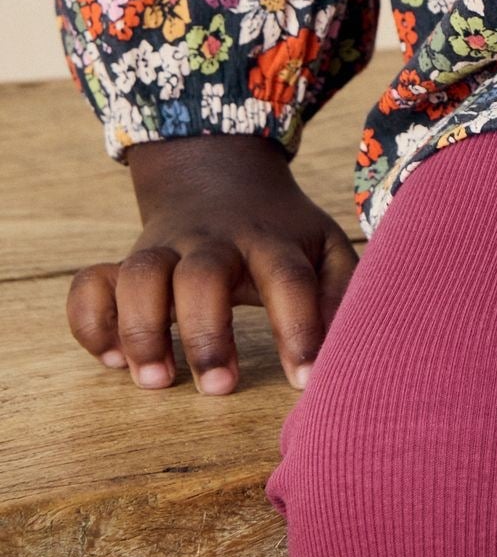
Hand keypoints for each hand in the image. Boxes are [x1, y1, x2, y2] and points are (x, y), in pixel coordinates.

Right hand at [67, 132, 359, 397]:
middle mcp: (213, 242)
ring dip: (141, 328)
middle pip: (203, 275)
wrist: (218, 170)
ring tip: (156, 381)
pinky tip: (107, 358)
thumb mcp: (321, 245)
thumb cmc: (280, 229)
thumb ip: (339, 291)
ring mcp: (164, 248)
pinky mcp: (124, 261)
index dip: (299, 328)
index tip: (306, 382)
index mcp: (269, 239)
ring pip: (140, 274)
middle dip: (207, 333)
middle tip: (220, 387)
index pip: (288, 279)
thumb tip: (346, 348)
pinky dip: (90, 320)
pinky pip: (90, 284)